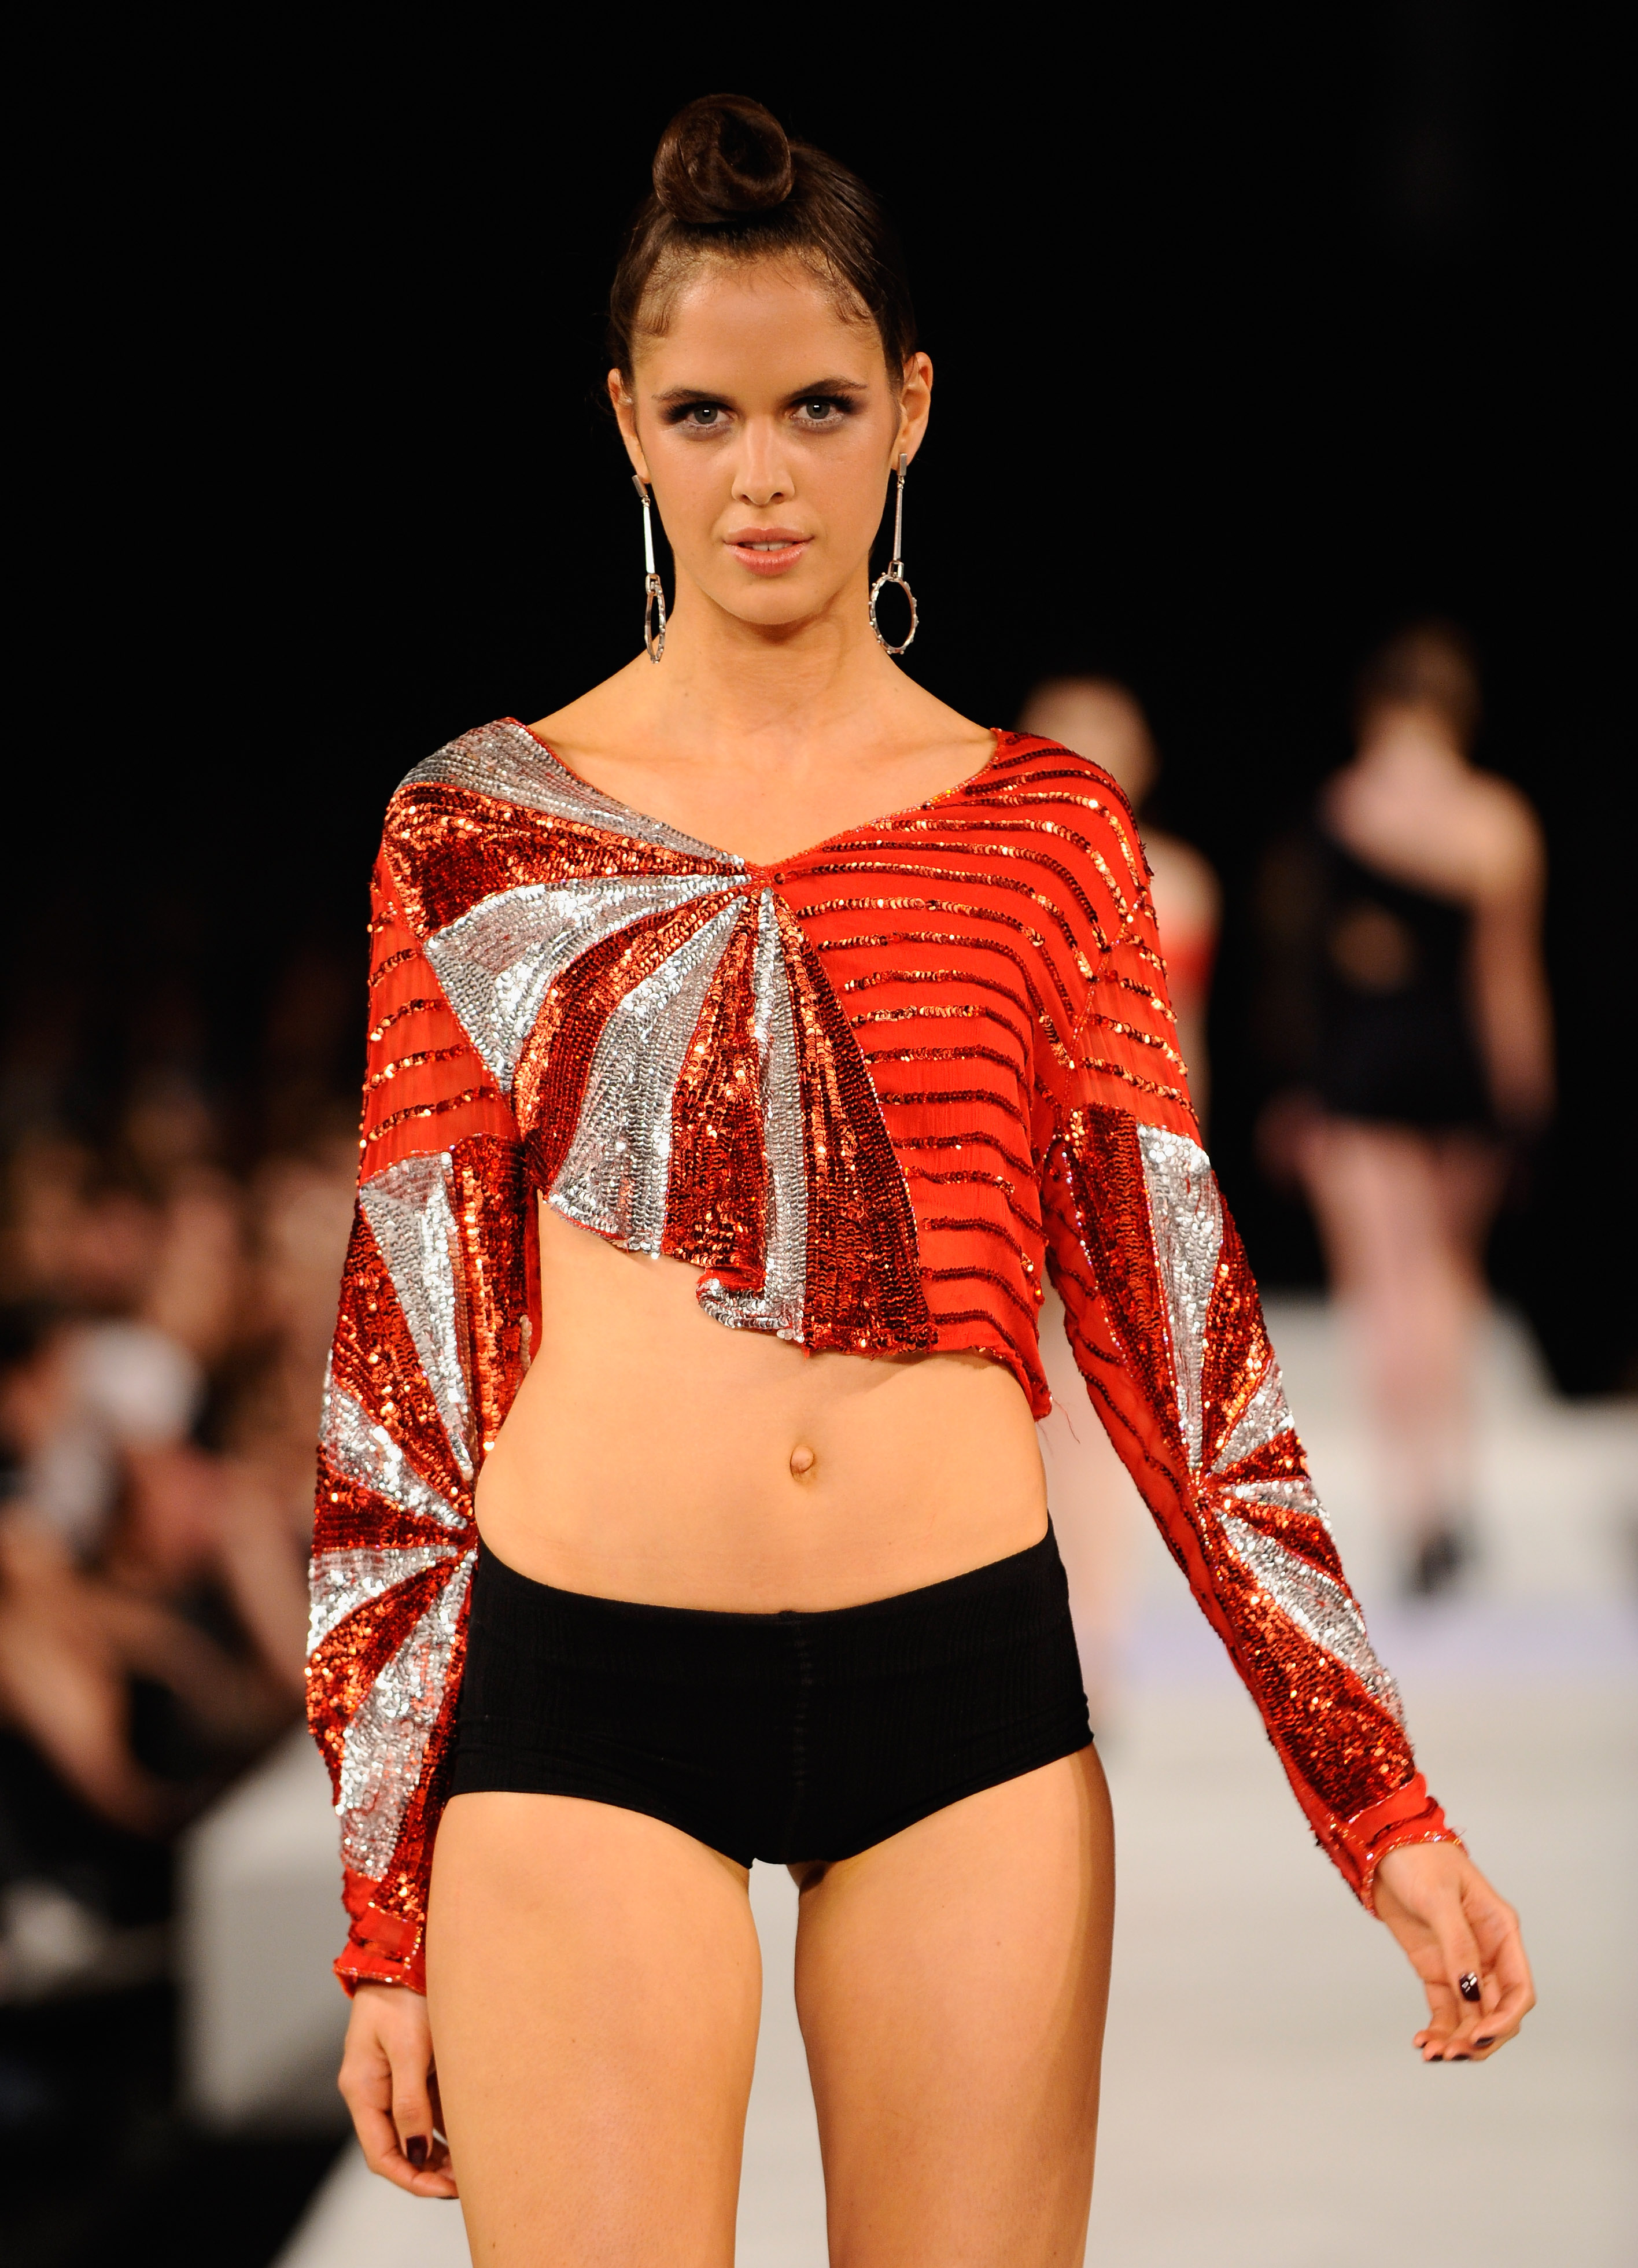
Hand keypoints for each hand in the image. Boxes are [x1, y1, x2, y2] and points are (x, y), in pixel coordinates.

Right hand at [338, 1981, 458, 2196]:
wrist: (407, 1945)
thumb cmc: (403, 1991)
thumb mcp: (409, 2048)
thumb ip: (410, 2103)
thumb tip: (415, 2156)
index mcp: (362, 2089)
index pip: (381, 2154)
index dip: (412, 2179)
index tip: (446, 2190)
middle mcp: (374, 2088)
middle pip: (398, 2146)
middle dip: (431, 2169)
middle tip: (469, 2181)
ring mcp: (393, 2075)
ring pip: (416, 2127)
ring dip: (442, 2147)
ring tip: (478, 2159)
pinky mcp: (412, 2061)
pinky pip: (428, 2101)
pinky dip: (447, 2119)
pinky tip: (474, 2125)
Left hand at [1373, 1842, 1533, 2062]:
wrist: (1383, 1845)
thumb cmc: (1419, 1859)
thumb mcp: (1439, 1898)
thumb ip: (1458, 1945)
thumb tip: (1472, 1992)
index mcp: (1501, 1933)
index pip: (1519, 1990)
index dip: (1505, 2020)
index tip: (1480, 2036)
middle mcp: (1486, 1953)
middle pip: (1496, 2012)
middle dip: (1479, 2038)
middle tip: (1452, 2054)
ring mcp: (1460, 1962)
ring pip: (1470, 2016)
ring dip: (1457, 2040)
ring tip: (1432, 2054)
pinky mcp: (1434, 1967)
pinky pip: (1444, 2008)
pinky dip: (1438, 2028)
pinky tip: (1423, 2042)